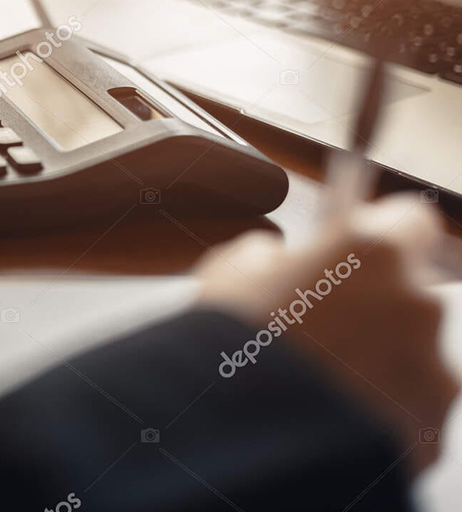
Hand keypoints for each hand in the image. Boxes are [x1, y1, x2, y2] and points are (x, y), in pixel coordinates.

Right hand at [197, 194, 457, 471]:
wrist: (230, 438)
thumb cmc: (226, 341)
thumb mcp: (232, 271)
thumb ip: (270, 254)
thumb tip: (278, 259)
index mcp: (372, 253)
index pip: (410, 220)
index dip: (381, 233)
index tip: (358, 245)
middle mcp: (417, 307)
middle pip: (408, 296)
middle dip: (373, 308)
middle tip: (322, 323)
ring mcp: (431, 374)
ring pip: (410, 358)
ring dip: (374, 364)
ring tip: (315, 384)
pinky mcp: (428, 433)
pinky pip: (404, 413)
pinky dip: (373, 414)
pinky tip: (324, 421)